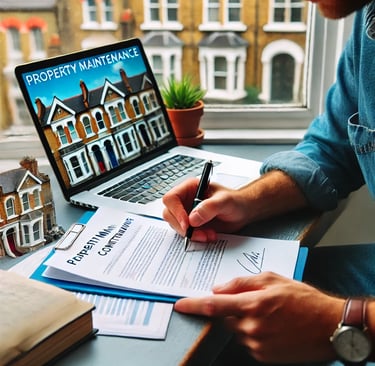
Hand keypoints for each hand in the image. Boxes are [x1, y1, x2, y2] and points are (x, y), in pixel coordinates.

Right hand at [162, 171, 307, 242]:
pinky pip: (185, 234)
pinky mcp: (191, 225)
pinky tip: (209, 236)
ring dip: (191, 234)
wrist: (242, 212)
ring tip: (209, 234)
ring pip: (177, 226)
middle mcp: (185, 200)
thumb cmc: (235, 201)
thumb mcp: (225, 201)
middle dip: (184, 227)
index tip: (187, 224)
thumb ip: (210, 207)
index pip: (171, 198)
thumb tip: (192, 218)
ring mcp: (186, 213)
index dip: (176, 212)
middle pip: (170, 214)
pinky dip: (196, 238)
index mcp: (190, 188)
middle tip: (200, 234)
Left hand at [174, 272, 343, 363]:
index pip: (212, 306)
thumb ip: (242, 283)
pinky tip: (272, 326)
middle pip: (225, 317)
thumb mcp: (272, 279)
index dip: (193, 305)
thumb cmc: (302, 299)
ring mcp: (257, 344)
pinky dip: (253, 332)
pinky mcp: (263, 356)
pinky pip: (248, 341)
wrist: (328, 326)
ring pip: (237, 329)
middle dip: (230, 308)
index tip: (179, 305)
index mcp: (252, 304)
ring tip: (269, 314)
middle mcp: (251, 327)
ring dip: (244, 320)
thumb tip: (218, 289)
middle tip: (252, 302)